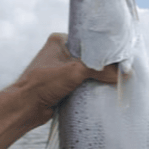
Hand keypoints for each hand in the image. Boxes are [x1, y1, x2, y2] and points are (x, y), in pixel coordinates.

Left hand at [0, 33, 117, 148]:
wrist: (25, 108)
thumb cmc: (43, 83)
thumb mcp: (75, 71)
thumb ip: (100, 70)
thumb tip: (123, 74)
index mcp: (59, 41)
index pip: (88, 40)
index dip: (103, 48)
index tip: (119, 54)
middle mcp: (60, 53)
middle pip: (89, 57)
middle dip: (102, 64)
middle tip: (119, 68)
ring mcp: (61, 70)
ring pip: (86, 71)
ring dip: (96, 78)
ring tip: (114, 79)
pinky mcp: (62, 85)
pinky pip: (82, 83)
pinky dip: (90, 87)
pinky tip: (103, 90)